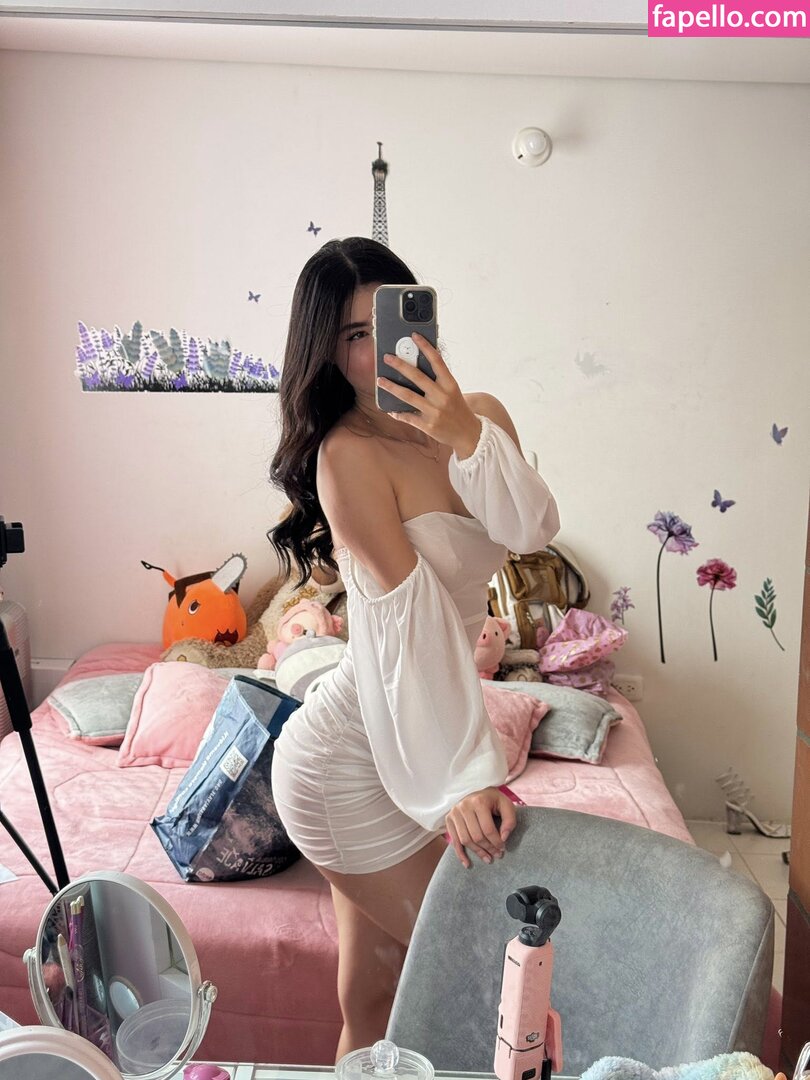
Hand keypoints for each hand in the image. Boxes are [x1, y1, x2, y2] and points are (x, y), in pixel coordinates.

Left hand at [377, 333, 481, 457]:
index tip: (414, 336)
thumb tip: (416, 367)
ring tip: (380, 380)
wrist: (469, 434)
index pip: (437, 361)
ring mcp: (434, 412)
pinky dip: (397, 413)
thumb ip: (437, 380)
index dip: (425, 347)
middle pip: (417, 377)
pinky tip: (390, 409)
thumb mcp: (452, 391)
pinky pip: (408, 417)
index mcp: (450, 384)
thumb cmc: (457, 408)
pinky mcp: (428, 426)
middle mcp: (442, 396)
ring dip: (392, 387)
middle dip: (400, 365)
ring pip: (408, 396)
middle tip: (387, 357)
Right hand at [445, 787, 517, 868]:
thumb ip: (509, 820)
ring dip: (477, 852)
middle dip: (488, 848)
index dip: (496, 842)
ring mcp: (454, 813)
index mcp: (479, 801)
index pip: (488, 829)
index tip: (503, 848)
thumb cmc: (493, 799)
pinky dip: (460, 854)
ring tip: (487, 858)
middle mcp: (464, 806)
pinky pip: (454, 841)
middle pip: (476, 836)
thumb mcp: (506, 805)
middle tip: (497, 855)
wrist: (476, 789)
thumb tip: (503, 838)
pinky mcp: (449, 819)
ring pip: (465, 840)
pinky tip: (467, 863)